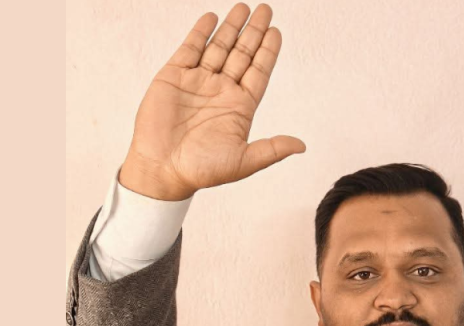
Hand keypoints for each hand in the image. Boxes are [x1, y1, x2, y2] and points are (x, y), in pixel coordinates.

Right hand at [119, 3, 304, 200]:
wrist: (162, 170)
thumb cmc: (201, 170)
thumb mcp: (243, 162)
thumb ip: (271, 149)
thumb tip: (301, 146)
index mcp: (240, 107)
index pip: (258, 72)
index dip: (268, 52)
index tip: (276, 32)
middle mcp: (221, 90)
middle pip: (242, 54)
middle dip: (254, 32)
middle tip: (265, 9)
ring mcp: (198, 82)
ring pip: (219, 47)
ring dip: (231, 28)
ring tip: (243, 7)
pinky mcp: (174, 77)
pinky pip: (190, 49)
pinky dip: (200, 33)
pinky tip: (212, 18)